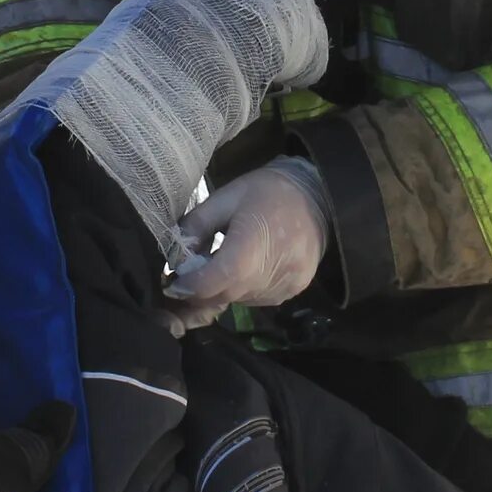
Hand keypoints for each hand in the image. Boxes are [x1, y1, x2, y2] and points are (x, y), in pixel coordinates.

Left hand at [163, 158, 331, 328]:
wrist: (317, 195)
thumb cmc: (266, 191)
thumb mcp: (224, 197)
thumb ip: (196, 226)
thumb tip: (174, 257)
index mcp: (253, 242)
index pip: (216, 280)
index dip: (191, 286)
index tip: (174, 282)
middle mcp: (272, 271)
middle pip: (225, 294)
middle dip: (202, 290)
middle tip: (190, 275)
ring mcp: (286, 285)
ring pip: (239, 300)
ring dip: (223, 289)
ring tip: (221, 265)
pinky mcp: (294, 291)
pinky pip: (257, 300)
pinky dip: (243, 290)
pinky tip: (245, 269)